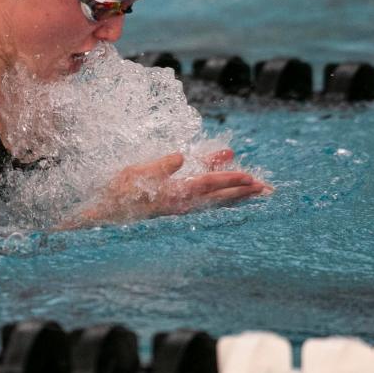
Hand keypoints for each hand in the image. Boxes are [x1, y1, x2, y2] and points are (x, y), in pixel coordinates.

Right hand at [88, 149, 270, 222]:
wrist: (107, 216)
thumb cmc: (120, 193)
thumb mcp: (136, 173)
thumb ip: (160, 166)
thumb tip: (181, 156)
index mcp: (175, 193)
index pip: (209, 184)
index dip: (230, 179)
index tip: (251, 178)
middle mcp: (182, 204)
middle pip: (219, 198)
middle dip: (242, 192)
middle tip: (266, 189)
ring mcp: (180, 209)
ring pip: (214, 201)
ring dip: (234, 196)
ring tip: (254, 191)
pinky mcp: (175, 209)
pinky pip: (203, 202)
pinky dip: (217, 195)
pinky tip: (222, 190)